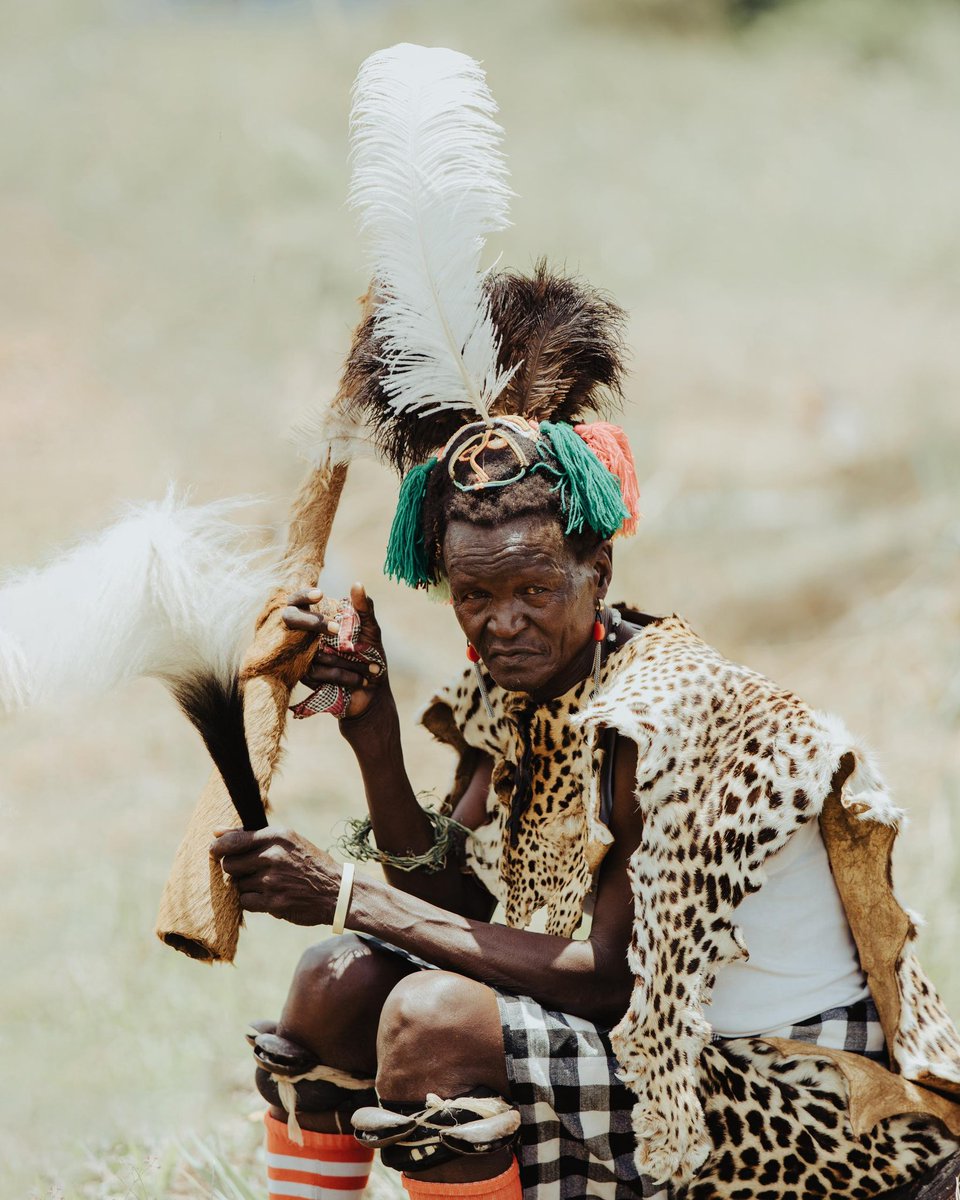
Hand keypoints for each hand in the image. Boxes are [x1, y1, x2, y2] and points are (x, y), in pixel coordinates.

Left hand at [210, 826, 340, 925]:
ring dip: (246, 885)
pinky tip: (268, 896)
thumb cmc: (309, 862)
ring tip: (267, 883)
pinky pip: (245, 902)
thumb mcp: (287, 840)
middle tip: (249, 870)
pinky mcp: (274, 902)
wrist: (336, 890)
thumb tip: (215, 831)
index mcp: (277, 835)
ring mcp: (273, 880)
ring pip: (237, 884)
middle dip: (234, 868)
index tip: (214, 851)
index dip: (218, 847)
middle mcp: (273, 856)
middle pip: (229, 864)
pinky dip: (252, 900)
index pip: (233, 840)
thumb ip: (250, 836)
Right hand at [282, 582, 387, 719]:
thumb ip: (364, 609)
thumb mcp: (370, 631)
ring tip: (370, 667)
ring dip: (347, 660)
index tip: (319, 594)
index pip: (298, 601)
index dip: (303, 596)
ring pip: (316, 652)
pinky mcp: (306, 676)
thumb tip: (356, 584)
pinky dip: (343, 675)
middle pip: (296, 622)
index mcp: (321, 621)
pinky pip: (318, 671)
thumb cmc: (371, 657)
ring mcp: (304, 656)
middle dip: (316, 623)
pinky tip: (360, 679)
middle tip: (339, 630)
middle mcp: (308, 636)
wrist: (372, 693)